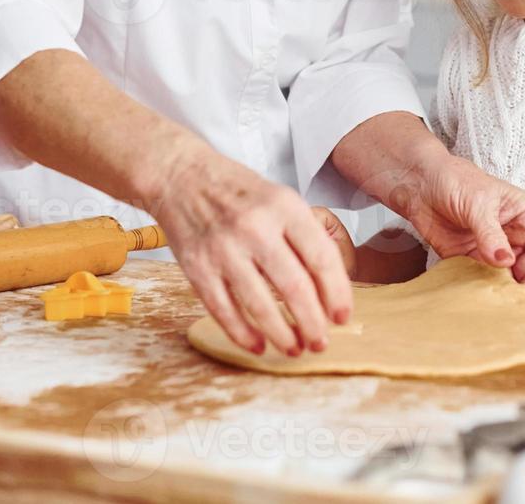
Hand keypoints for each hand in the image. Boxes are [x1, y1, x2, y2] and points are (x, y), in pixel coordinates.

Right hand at [149, 148, 352, 357]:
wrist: (182, 176)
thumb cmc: (237, 190)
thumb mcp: (280, 198)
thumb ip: (304, 236)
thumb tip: (329, 286)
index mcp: (284, 207)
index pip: (322, 257)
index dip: (337, 293)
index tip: (342, 316)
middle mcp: (255, 228)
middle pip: (295, 287)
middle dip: (313, 323)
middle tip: (322, 342)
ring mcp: (224, 249)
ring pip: (260, 306)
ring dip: (282, 335)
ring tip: (295, 349)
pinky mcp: (197, 268)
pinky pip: (224, 311)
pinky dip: (243, 334)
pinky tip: (258, 345)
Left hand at [394, 154, 524, 302]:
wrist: (420, 184)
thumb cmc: (455, 180)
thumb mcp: (478, 203)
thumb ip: (490, 233)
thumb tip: (505, 261)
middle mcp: (514, 236)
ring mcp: (493, 251)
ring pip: (510, 279)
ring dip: (509, 294)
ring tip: (506, 308)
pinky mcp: (471, 261)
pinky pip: (484, 282)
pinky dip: (485, 293)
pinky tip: (483, 301)